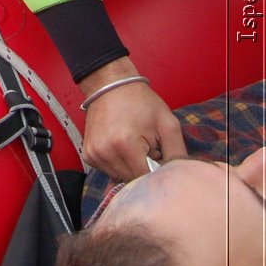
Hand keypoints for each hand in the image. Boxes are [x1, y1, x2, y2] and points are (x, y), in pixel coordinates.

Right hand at [79, 59, 187, 181]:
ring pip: (120, 178)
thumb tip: (178, 177)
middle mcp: (105, 152)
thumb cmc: (142, 103)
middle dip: (143, 169)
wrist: (110, 85)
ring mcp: (94, 154)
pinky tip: (121, 147)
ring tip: (134, 147)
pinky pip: (108, 171)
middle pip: (133, 180)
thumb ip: (178, 153)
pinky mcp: (88, 155)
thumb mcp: (167, 123)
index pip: (146, 178)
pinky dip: (118, 164)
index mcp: (125, 145)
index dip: (157, 169)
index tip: (158, 153)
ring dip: (130, 168)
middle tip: (148, 148)